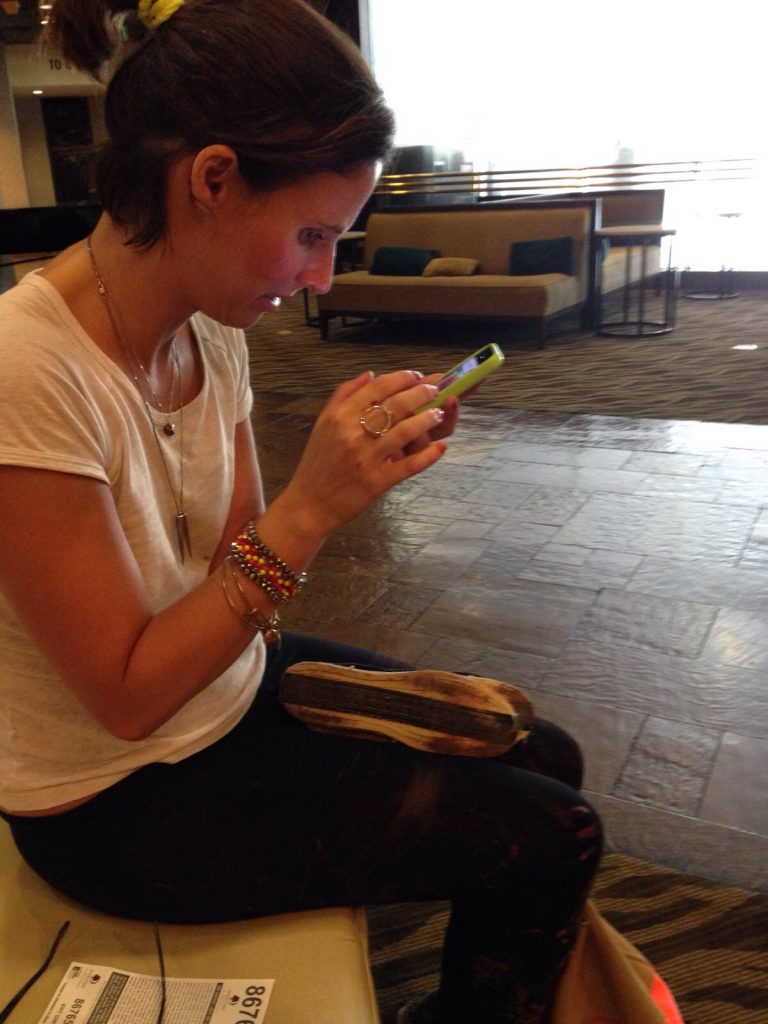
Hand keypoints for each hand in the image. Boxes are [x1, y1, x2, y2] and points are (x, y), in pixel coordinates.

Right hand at [277, 369, 448, 538]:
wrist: (310, 503)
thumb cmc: (317, 462)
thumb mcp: (322, 423)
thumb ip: (343, 395)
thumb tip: (370, 374)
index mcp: (340, 416)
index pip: (378, 387)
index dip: (402, 377)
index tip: (417, 376)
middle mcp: (353, 434)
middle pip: (396, 404)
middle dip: (422, 393)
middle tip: (435, 391)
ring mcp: (367, 458)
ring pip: (406, 431)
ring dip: (428, 419)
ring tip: (439, 414)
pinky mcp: (378, 482)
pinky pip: (409, 465)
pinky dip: (429, 455)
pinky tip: (440, 447)